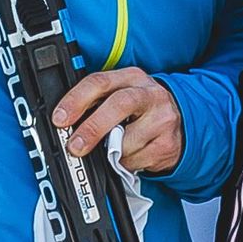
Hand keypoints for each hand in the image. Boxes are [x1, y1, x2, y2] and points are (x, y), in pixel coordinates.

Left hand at [54, 67, 185, 174]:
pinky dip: (124, 164)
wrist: (182, 122)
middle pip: (119, 104)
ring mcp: (162, 119)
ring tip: (110, 151)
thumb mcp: (122, 95)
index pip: (100, 82)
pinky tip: (128, 156)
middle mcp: (149, 94)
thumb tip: (66, 123)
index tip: (60, 119)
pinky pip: (135, 161)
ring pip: (126, 141)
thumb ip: (97, 103)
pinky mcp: (167, 144)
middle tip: (75, 146)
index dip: (76, 100)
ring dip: (109, 153)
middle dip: (93, 127)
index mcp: (132, 78)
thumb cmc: (142, 110)